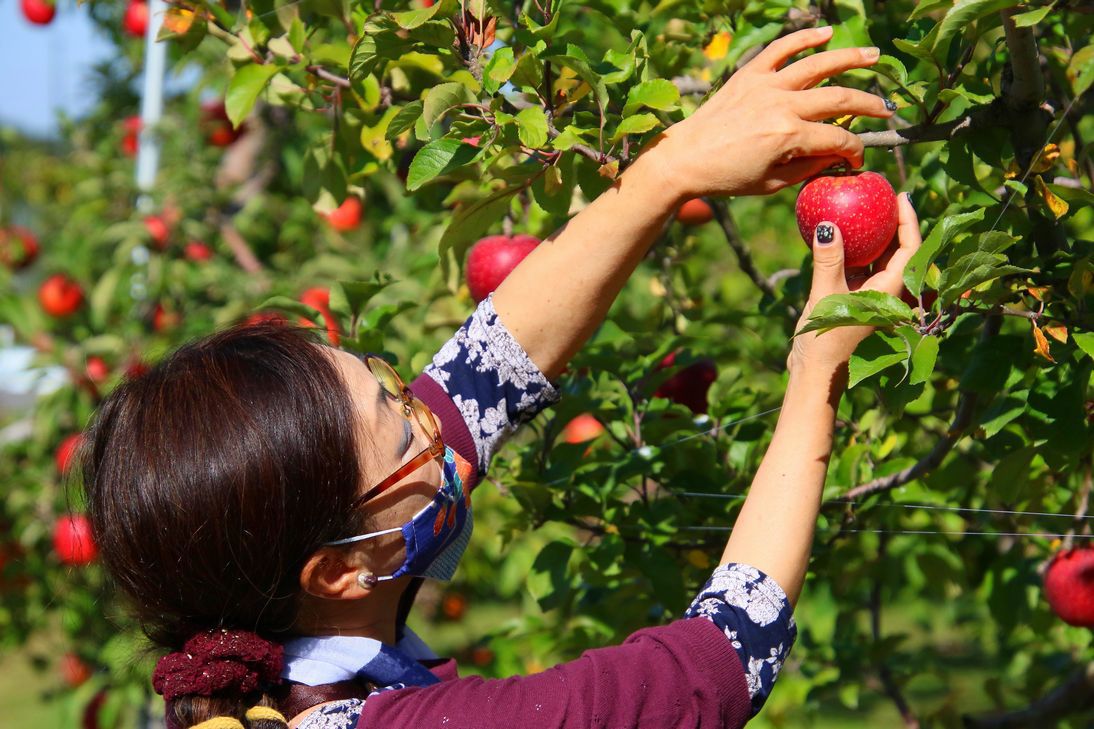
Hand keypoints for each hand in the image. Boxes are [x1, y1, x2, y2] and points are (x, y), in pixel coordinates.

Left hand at [651, 26, 894, 197]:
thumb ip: (809, 167)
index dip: (854, 151)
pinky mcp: (749, 75)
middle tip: (887, 110)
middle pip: (839, 99)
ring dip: (850, 59)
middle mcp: (781, 105)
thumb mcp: (772, 183)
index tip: (856, 159)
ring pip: (817, 64)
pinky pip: (781, 49)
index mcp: (788, 136)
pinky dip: (804, 37)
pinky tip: (826, 33)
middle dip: (868, 105)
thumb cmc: (726, 177)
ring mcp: (765, 86)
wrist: (684, 159)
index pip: (838, 139)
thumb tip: (837, 155)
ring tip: (874, 56)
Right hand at [788, 192, 921, 372]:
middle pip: (899, 252)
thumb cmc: (826, 341)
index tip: (901, 196)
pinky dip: (856, 254)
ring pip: (880, 262)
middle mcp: (887, 294)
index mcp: (890, 292)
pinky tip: (842, 237)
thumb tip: (827, 225)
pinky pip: (862, 272)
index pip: (909, 250)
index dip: (909, 221)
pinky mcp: (857, 303)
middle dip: (894, 224)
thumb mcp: (825, 296)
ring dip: (875, 238)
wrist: (817, 374)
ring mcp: (873, 299)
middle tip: (885, 197)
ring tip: (866, 212)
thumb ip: (828, 260)